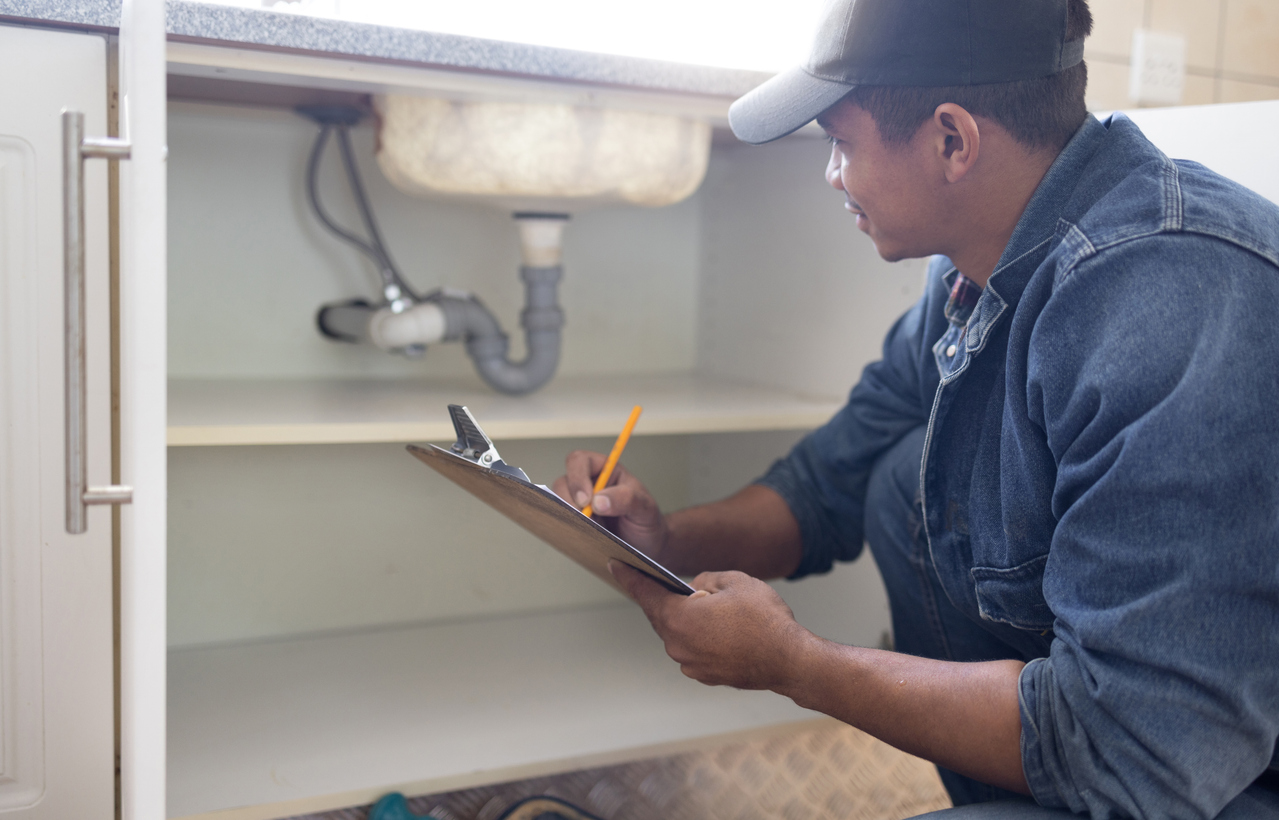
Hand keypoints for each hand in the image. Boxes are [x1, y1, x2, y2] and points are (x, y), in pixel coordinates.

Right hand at [552, 450, 669, 561]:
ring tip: (588, 529)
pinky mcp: (575, 522)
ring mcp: (579, 504)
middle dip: (569, 499)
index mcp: (606, 471)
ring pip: (558, 502)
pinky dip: (566, 527)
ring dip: (568, 515)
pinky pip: (561, 521)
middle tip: (583, 518)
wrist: (648, 546)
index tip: (586, 500)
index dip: (578, 477)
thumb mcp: (645, 508)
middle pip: (563, 481)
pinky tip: (581, 536)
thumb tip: (598, 501)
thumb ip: (626, 499)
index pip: (580, 461)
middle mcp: (589, 484)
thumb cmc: (646, 521)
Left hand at [609, 561, 813, 690]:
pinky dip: (698, 637)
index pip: (646, 593)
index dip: (629, 577)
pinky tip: (718, 628)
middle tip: (664, 582)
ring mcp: (690, 664)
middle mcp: (678, 645)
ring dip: (686, 619)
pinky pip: (693, 649)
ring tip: (706, 606)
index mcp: (679, 619)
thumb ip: (707, 579)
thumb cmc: (765, 620)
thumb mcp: (736, 581)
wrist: (790, 660)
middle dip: (663, 598)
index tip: (615, 566)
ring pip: (678, 633)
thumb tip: (696, 588)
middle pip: (661, 616)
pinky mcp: (705, 675)